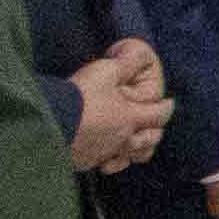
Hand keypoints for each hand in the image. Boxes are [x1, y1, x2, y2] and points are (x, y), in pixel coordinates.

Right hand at [70, 37, 171, 173]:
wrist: (48, 121)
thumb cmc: (80, 96)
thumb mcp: (106, 71)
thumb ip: (126, 63)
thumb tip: (142, 54)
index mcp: (130, 117)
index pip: (159, 114)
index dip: (167, 107)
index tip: (169, 103)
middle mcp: (122, 138)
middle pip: (150, 139)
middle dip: (156, 130)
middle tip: (155, 123)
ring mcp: (105, 152)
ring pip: (131, 156)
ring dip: (137, 149)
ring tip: (136, 142)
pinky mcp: (86, 161)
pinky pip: (108, 164)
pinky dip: (113, 161)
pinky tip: (109, 157)